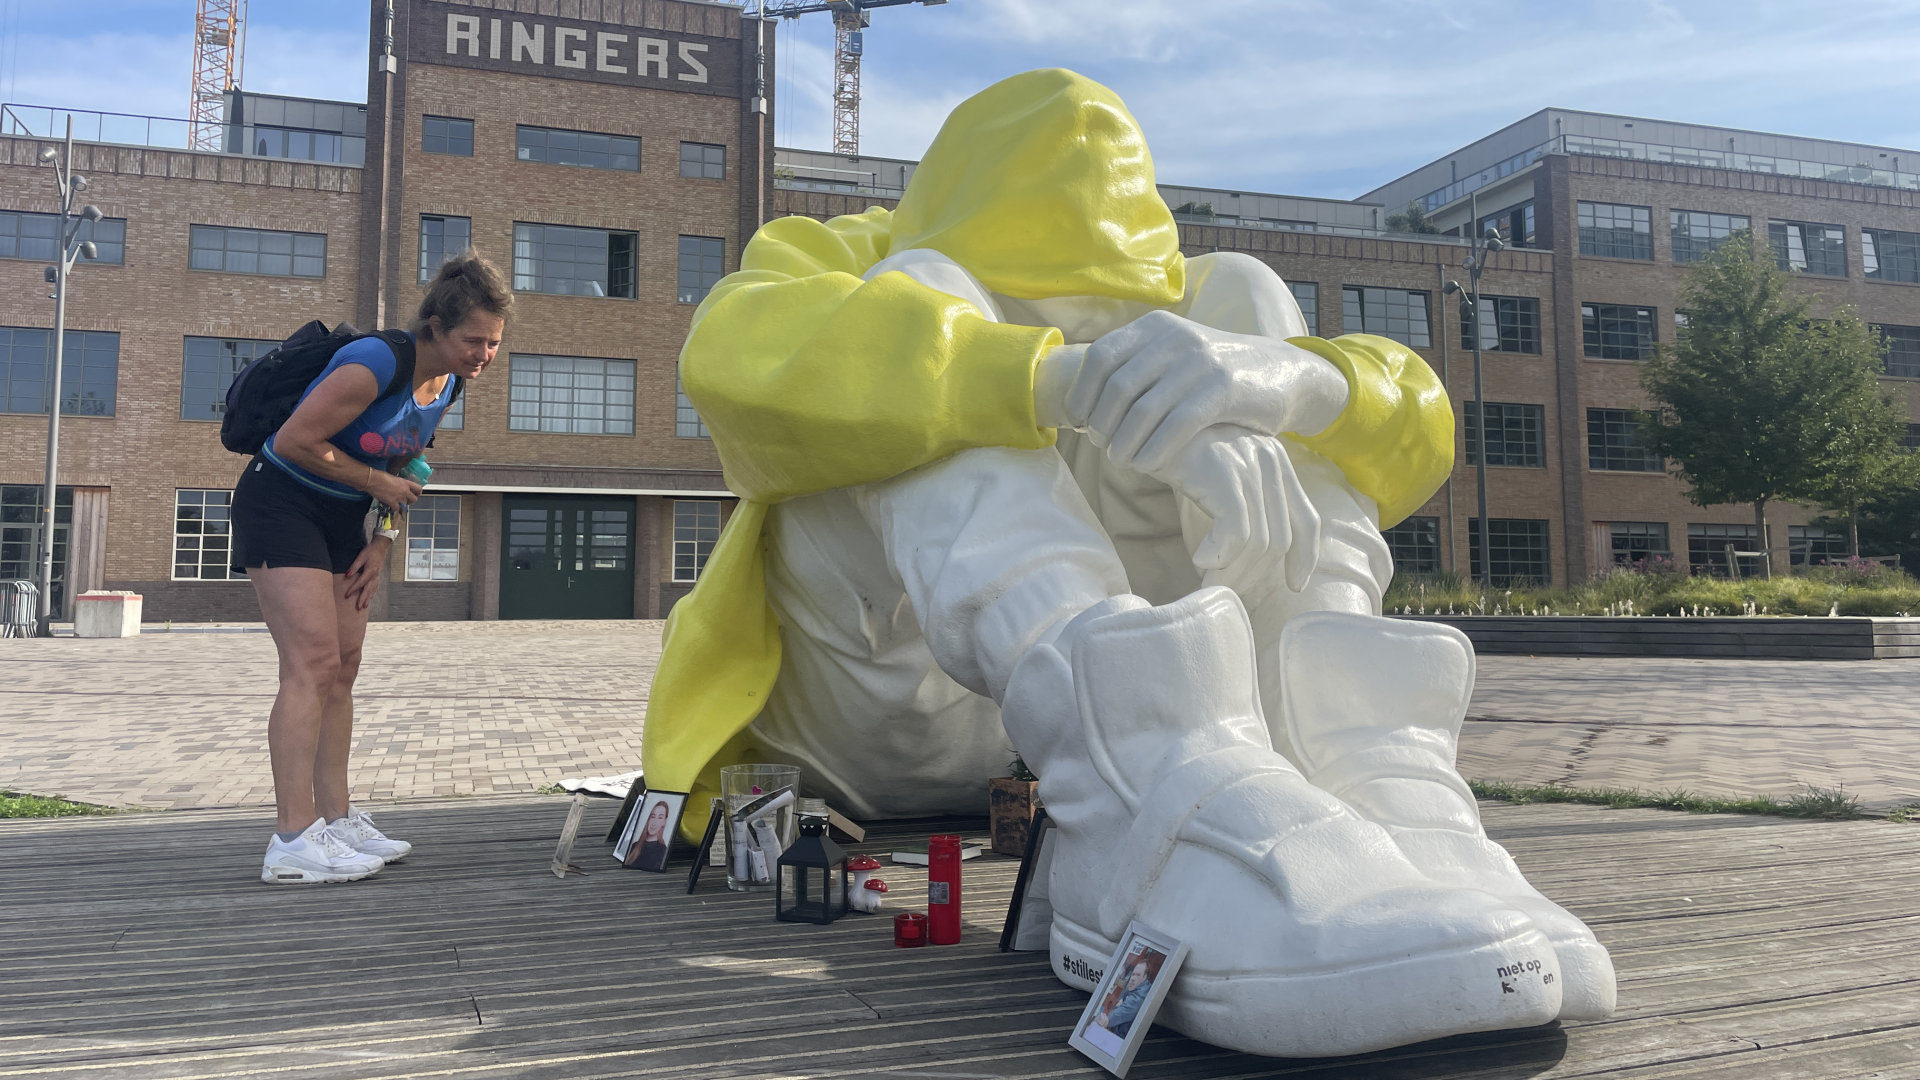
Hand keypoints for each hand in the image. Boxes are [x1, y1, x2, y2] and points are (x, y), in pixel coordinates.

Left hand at [342, 537, 390, 610]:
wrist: (381, 547)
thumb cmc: (370, 551)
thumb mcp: (361, 557)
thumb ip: (354, 567)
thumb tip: (347, 575)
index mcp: (370, 571)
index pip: (360, 583)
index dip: (353, 589)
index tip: (347, 595)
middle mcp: (374, 576)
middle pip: (368, 590)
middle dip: (363, 599)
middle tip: (358, 607)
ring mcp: (377, 576)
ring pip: (372, 590)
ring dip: (368, 598)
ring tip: (364, 606)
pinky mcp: (377, 575)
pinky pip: (375, 587)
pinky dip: (372, 593)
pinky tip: (370, 597)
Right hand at [369, 470, 422, 508]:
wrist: (373, 480)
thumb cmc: (381, 476)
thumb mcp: (394, 478)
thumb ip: (398, 483)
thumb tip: (397, 486)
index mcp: (405, 483)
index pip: (418, 488)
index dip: (418, 492)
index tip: (415, 494)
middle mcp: (404, 490)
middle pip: (414, 499)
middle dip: (411, 501)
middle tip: (406, 501)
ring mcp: (399, 497)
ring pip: (405, 505)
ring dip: (402, 505)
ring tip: (397, 504)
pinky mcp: (392, 502)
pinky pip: (396, 509)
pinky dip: (394, 509)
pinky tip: (391, 507)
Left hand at [1068, 310, 1348, 474]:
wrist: (1280, 372)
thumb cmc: (1210, 377)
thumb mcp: (1170, 358)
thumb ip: (1131, 371)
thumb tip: (1077, 405)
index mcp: (1153, 327)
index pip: (1099, 357)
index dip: (1081, 394)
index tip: (1080, 424)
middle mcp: (1174, 337)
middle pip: (1117, 387)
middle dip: (1102, 424)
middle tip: (1103, 448)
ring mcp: (1200, 361)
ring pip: (1143, 409)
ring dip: (1124, 443)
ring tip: (1121, 461)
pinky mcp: (1224, 388)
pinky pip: (1177, 425)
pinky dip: (1155, 449)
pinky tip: (1147, 465)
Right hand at [1155, 425, 1320, 591]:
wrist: (1141, 419)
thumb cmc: (1175, 450)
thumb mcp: (1219, 475)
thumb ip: (1242, 502)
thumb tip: (1250, 558)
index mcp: (1276, 462)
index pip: (1308, 520)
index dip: (1305, 558)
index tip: (1293, 585)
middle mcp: (1270, 460)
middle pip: (1280, 540)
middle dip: (1254, 576)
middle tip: (1227, 592)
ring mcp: (1248, 464)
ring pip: (1257, 542)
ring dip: (1232, 574)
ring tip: (1207, 583)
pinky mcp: (1223, 472)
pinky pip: (1234, 531)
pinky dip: (1219, 556)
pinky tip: (1199, 560)